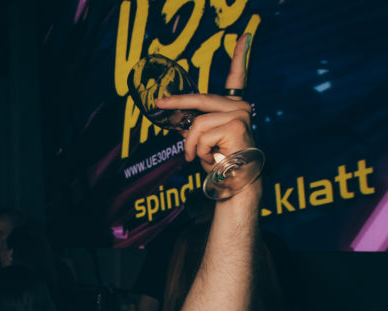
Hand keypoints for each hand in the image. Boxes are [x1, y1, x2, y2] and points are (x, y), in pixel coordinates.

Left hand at [157, 33, 255, 171]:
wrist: (236, 182)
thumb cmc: (221, 161)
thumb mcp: (204, 139)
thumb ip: (193, 124)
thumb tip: (172, 116)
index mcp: (234, 105)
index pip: (238, 76)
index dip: (240, 54)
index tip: (243, 36)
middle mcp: (240, 105)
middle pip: (201, 98)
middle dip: (177, 101)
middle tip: (159, 103)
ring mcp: (239, 114)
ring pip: (197, 123)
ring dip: (191, 145)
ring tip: (199, 157)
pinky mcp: (235, 125)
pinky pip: (201, 135)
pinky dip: (199, 151)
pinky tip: (210, 159)